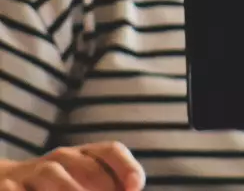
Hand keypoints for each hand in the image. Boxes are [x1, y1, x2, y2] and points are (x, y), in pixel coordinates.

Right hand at [0, 143, 144, 190]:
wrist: (2, 183)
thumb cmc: (53, 187)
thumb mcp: (79, 183)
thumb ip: (106, 187)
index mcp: (82, 156)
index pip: (111, 151)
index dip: (126, 167)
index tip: (135, 188)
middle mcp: (59, 159)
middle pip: (87, 167)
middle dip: (101, 188)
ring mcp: (32, 172)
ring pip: (55, 175)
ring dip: (71, 190)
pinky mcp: (7, 186)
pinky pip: (19, 190)